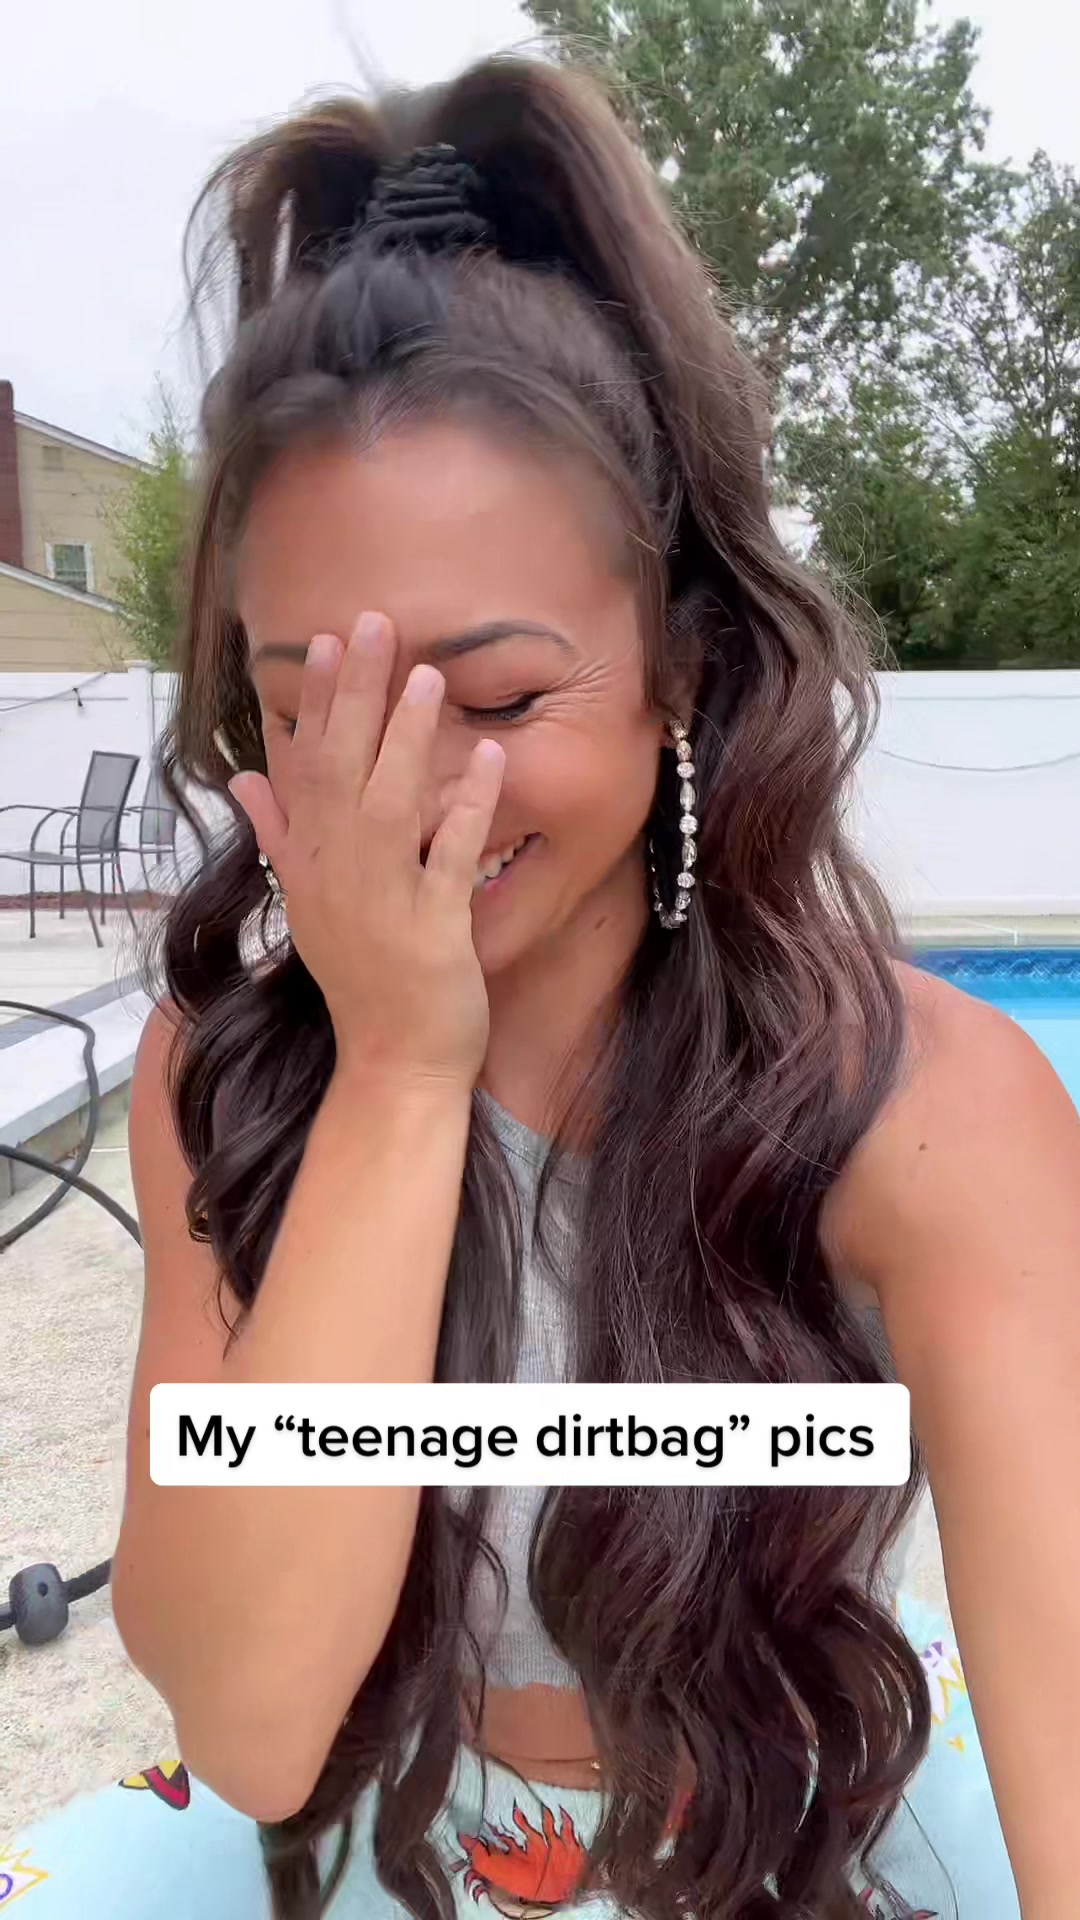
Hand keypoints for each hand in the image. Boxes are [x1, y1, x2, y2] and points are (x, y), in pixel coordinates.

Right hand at [229, 613, 504, 1090]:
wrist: (393, 1063)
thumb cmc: (362, 980)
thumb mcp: (309, 903)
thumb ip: (279, 835)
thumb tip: (244, 777)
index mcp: (310, 867)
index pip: (305, 771)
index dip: (314, 704)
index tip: (322, 643)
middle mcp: (336, 878)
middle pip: (340, 772)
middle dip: (355, 696)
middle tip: (371, 624)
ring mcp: (382, 904)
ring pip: (389, 806)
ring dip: (406, 738)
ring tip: (427, 673)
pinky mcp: (431, 931)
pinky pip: (450, 859)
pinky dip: (466, 808)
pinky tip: (487, 758)